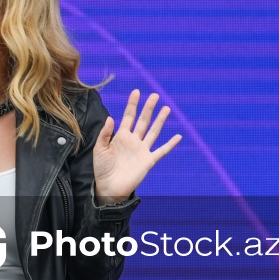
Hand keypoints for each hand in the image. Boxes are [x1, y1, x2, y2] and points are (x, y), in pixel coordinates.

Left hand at [92, 90, 180, 204]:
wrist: (109, 187)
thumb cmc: (102, 169)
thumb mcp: (99, 149)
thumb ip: (105, 134)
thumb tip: (111, 118)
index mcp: (121, 136)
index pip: (128, 116)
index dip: (132, 104)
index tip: (137, 92)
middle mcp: (133, 140)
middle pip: (143, 120)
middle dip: (148, 108)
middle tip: (155, 95)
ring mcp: (142, 150)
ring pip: (153, 131)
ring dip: (160, 120)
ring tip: (167, 108)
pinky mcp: (148, 161)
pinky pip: (161, 151)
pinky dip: (170, 144)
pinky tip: (178, 136)